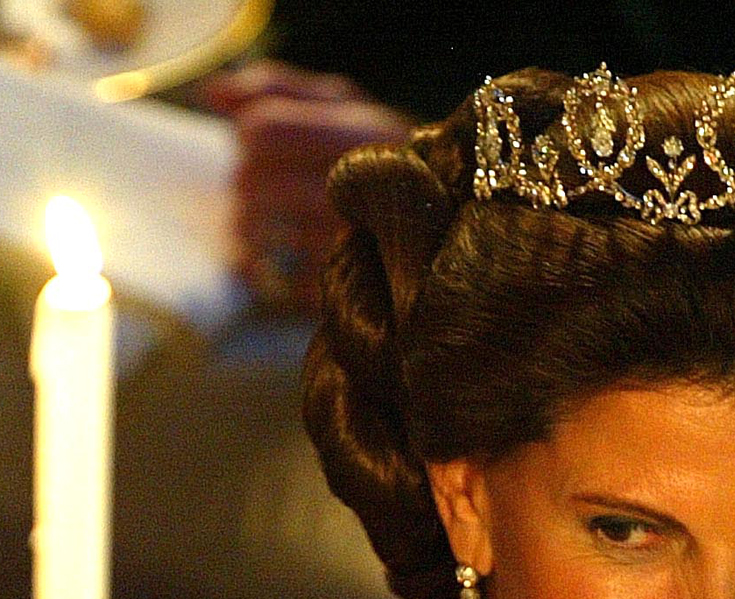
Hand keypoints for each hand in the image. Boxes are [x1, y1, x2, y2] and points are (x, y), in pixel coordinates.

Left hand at [204, 61, 413, 309]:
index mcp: (364, 137)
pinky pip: (276, 282)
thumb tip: (212, 92)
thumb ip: (277, 90)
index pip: (267, 131)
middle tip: (253, 194)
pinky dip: (262, 274)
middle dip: (242, 188)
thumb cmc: (378, 161)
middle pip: (254, 183)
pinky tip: (271, 264)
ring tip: (255, 228)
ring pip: (258, 234)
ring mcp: (355, 247)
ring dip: (243, 231)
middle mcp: (362, 191)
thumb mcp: (342, 109)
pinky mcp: (347, 294)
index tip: (255, 146)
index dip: (246, 136)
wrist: (443, 231)